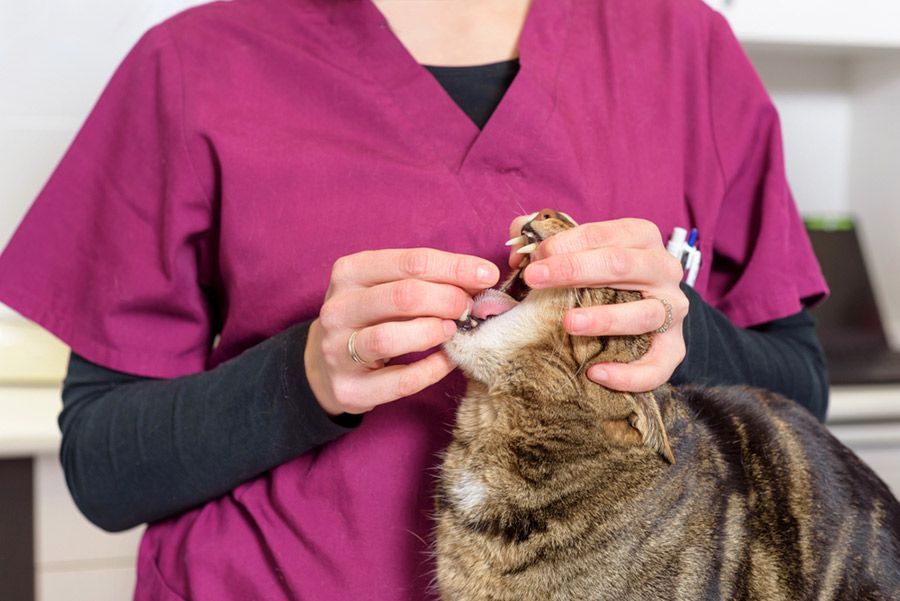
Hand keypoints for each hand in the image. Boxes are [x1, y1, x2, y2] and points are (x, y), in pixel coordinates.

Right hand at [305, 248, 499, 415]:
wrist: (325, 364)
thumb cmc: (370, 318)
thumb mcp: (385, 288)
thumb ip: (426, 280)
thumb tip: (481, 277)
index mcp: (349, 272)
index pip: (410, 262)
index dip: (455, 268)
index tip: (486, 275)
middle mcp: (338, 308)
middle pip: (402, 296)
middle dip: (447, 300)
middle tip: (469, 307)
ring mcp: (338, 350)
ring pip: (390, 337)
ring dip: (432, 332)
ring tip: (453, 330)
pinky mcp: (349, 388)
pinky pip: (399, 381)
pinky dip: (431, 370)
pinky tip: (447, 360)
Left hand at [508, 216, 687, 391]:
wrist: (643, 308)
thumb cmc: (600, 276)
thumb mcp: (577, 251)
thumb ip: (544, 242)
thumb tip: (517, 250)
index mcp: (640, 237)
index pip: (601, 235)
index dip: (563, 245)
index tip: (532, 261)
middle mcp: (663, 269)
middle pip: (622, 265)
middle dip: (574, 270)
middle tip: (534, 280)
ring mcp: (673, 308)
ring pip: (645, 313)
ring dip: (606, 319)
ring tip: (569, 324)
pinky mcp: (674, 347)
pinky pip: (658, 364)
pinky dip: (629, 373)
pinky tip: (596, 373)